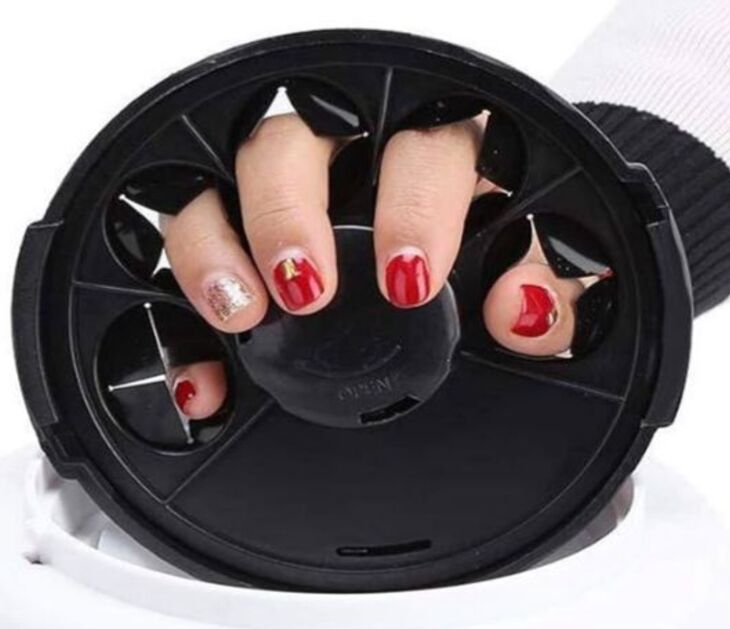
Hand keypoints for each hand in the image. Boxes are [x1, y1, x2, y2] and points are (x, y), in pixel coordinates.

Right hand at [160, 107, 598, 420]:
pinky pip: (183, 254)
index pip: (423, 146)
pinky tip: (204, 384)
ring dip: (213, 244)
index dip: (412, 204)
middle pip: (290, 143)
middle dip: (287, 211)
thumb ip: (550, 288)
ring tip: (241, 314)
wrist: (463, 281)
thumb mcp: (536, 281)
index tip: (407, 278)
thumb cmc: (497, 268)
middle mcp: (346, 160)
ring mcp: (277, 198)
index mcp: (436, 154)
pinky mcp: (231, 243)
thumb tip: (522, 311)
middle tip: (305, 289)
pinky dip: (178, 320)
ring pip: (216, 183)